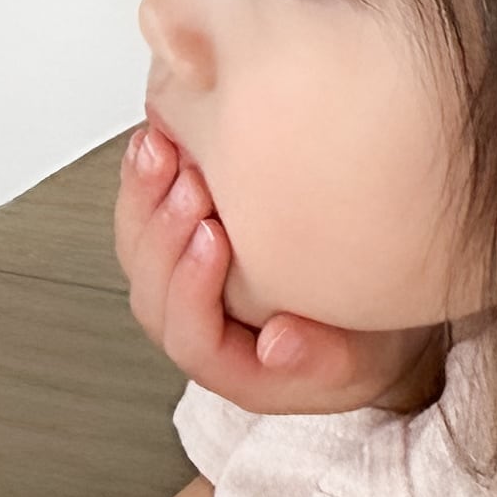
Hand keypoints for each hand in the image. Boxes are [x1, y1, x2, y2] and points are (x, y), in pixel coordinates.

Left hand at [112, 123, 438, 415]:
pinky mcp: (181, 238)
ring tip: (161, 144)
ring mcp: (181, 278)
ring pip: (139, 244)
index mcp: (227, 363)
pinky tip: (158, 133)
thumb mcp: (353, 361)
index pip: (190, 336)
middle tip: (188, 180)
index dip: (193, 288)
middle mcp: (192, 322)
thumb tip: (278, 345)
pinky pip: (148, 209)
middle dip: (164, 229)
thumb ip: (319, 359)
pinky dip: (148, 172)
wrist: (357, 316)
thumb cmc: (352, 340)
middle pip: (152, 285)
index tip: (215, 237)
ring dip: (145, 192)